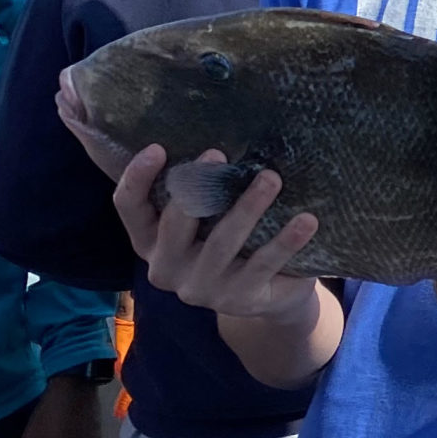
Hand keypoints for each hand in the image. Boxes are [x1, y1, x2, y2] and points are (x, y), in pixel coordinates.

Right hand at [98, 143, 324, 329]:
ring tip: (271, 178)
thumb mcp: (207, 217)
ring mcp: (202, 289)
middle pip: (174, 224)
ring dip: (247, 206)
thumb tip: (216, 138)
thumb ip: (198, 190)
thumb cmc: (233, 241)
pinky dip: (286, 240)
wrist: (270, 295)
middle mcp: (168, 268)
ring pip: (222, 242)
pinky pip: (264, 264)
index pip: (130, 208)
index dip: (137, 178)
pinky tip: (306, 220)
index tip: (157, 148)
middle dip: (196, 187)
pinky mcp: (239, 299)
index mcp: (150, 242)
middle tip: (218, 154)